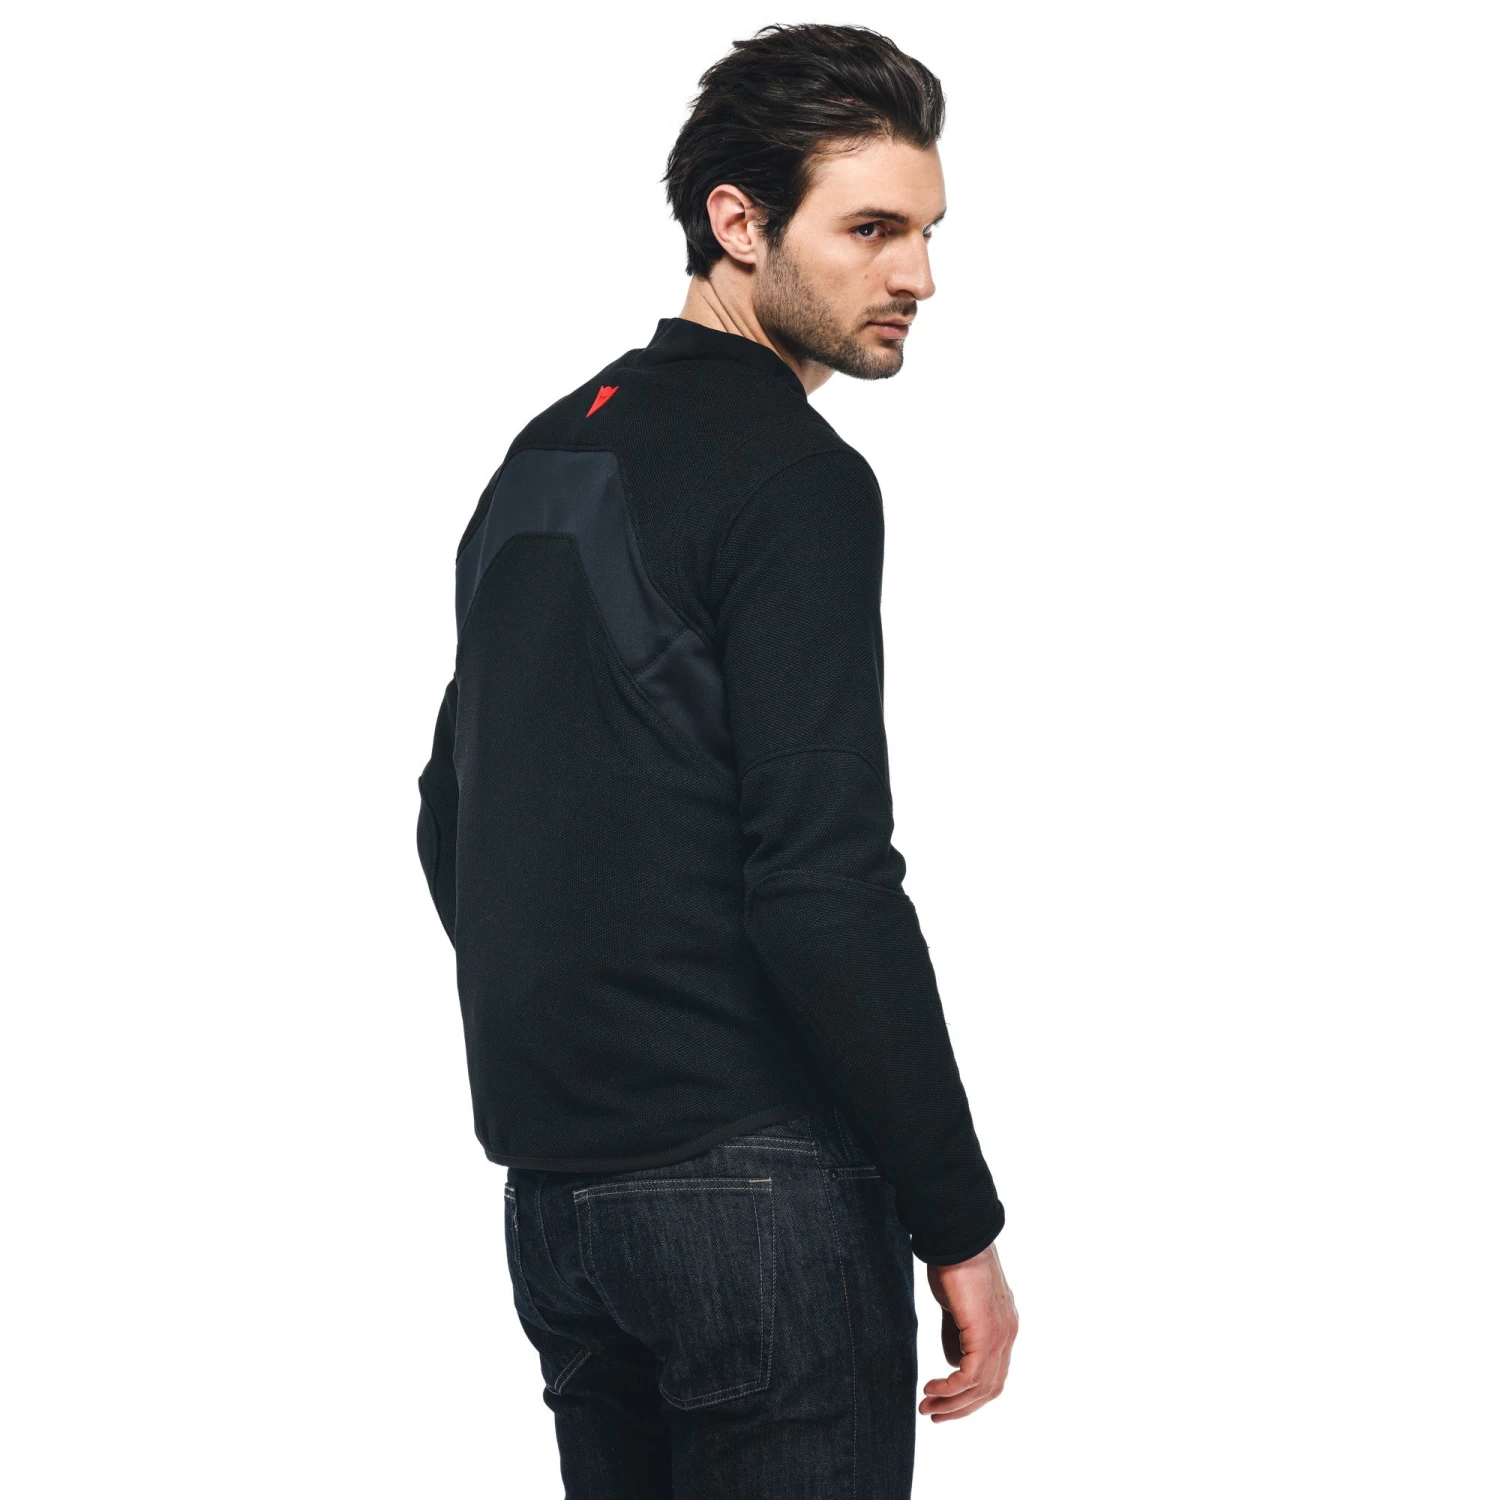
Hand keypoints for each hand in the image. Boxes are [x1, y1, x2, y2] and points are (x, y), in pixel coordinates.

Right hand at [918, 1243, 1017, 1421]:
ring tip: (927, 1406)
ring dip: (953, 1402)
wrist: (957, 1239)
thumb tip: (952, 1362)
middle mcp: (1008, 1335)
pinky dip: (951, 1388)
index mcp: (1003, 1327)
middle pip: (990, 1388)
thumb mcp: (955, 1306)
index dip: (969, 1395)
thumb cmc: (953, 1264)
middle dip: (961, 1407)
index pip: (992, 1374)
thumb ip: (956, 1333)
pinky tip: (931, 1387)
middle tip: (934, 1414)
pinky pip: (971, 1376)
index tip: (942, 1401)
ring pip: (981, 1387)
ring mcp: (1001, 1336)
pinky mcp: (986, 1334)